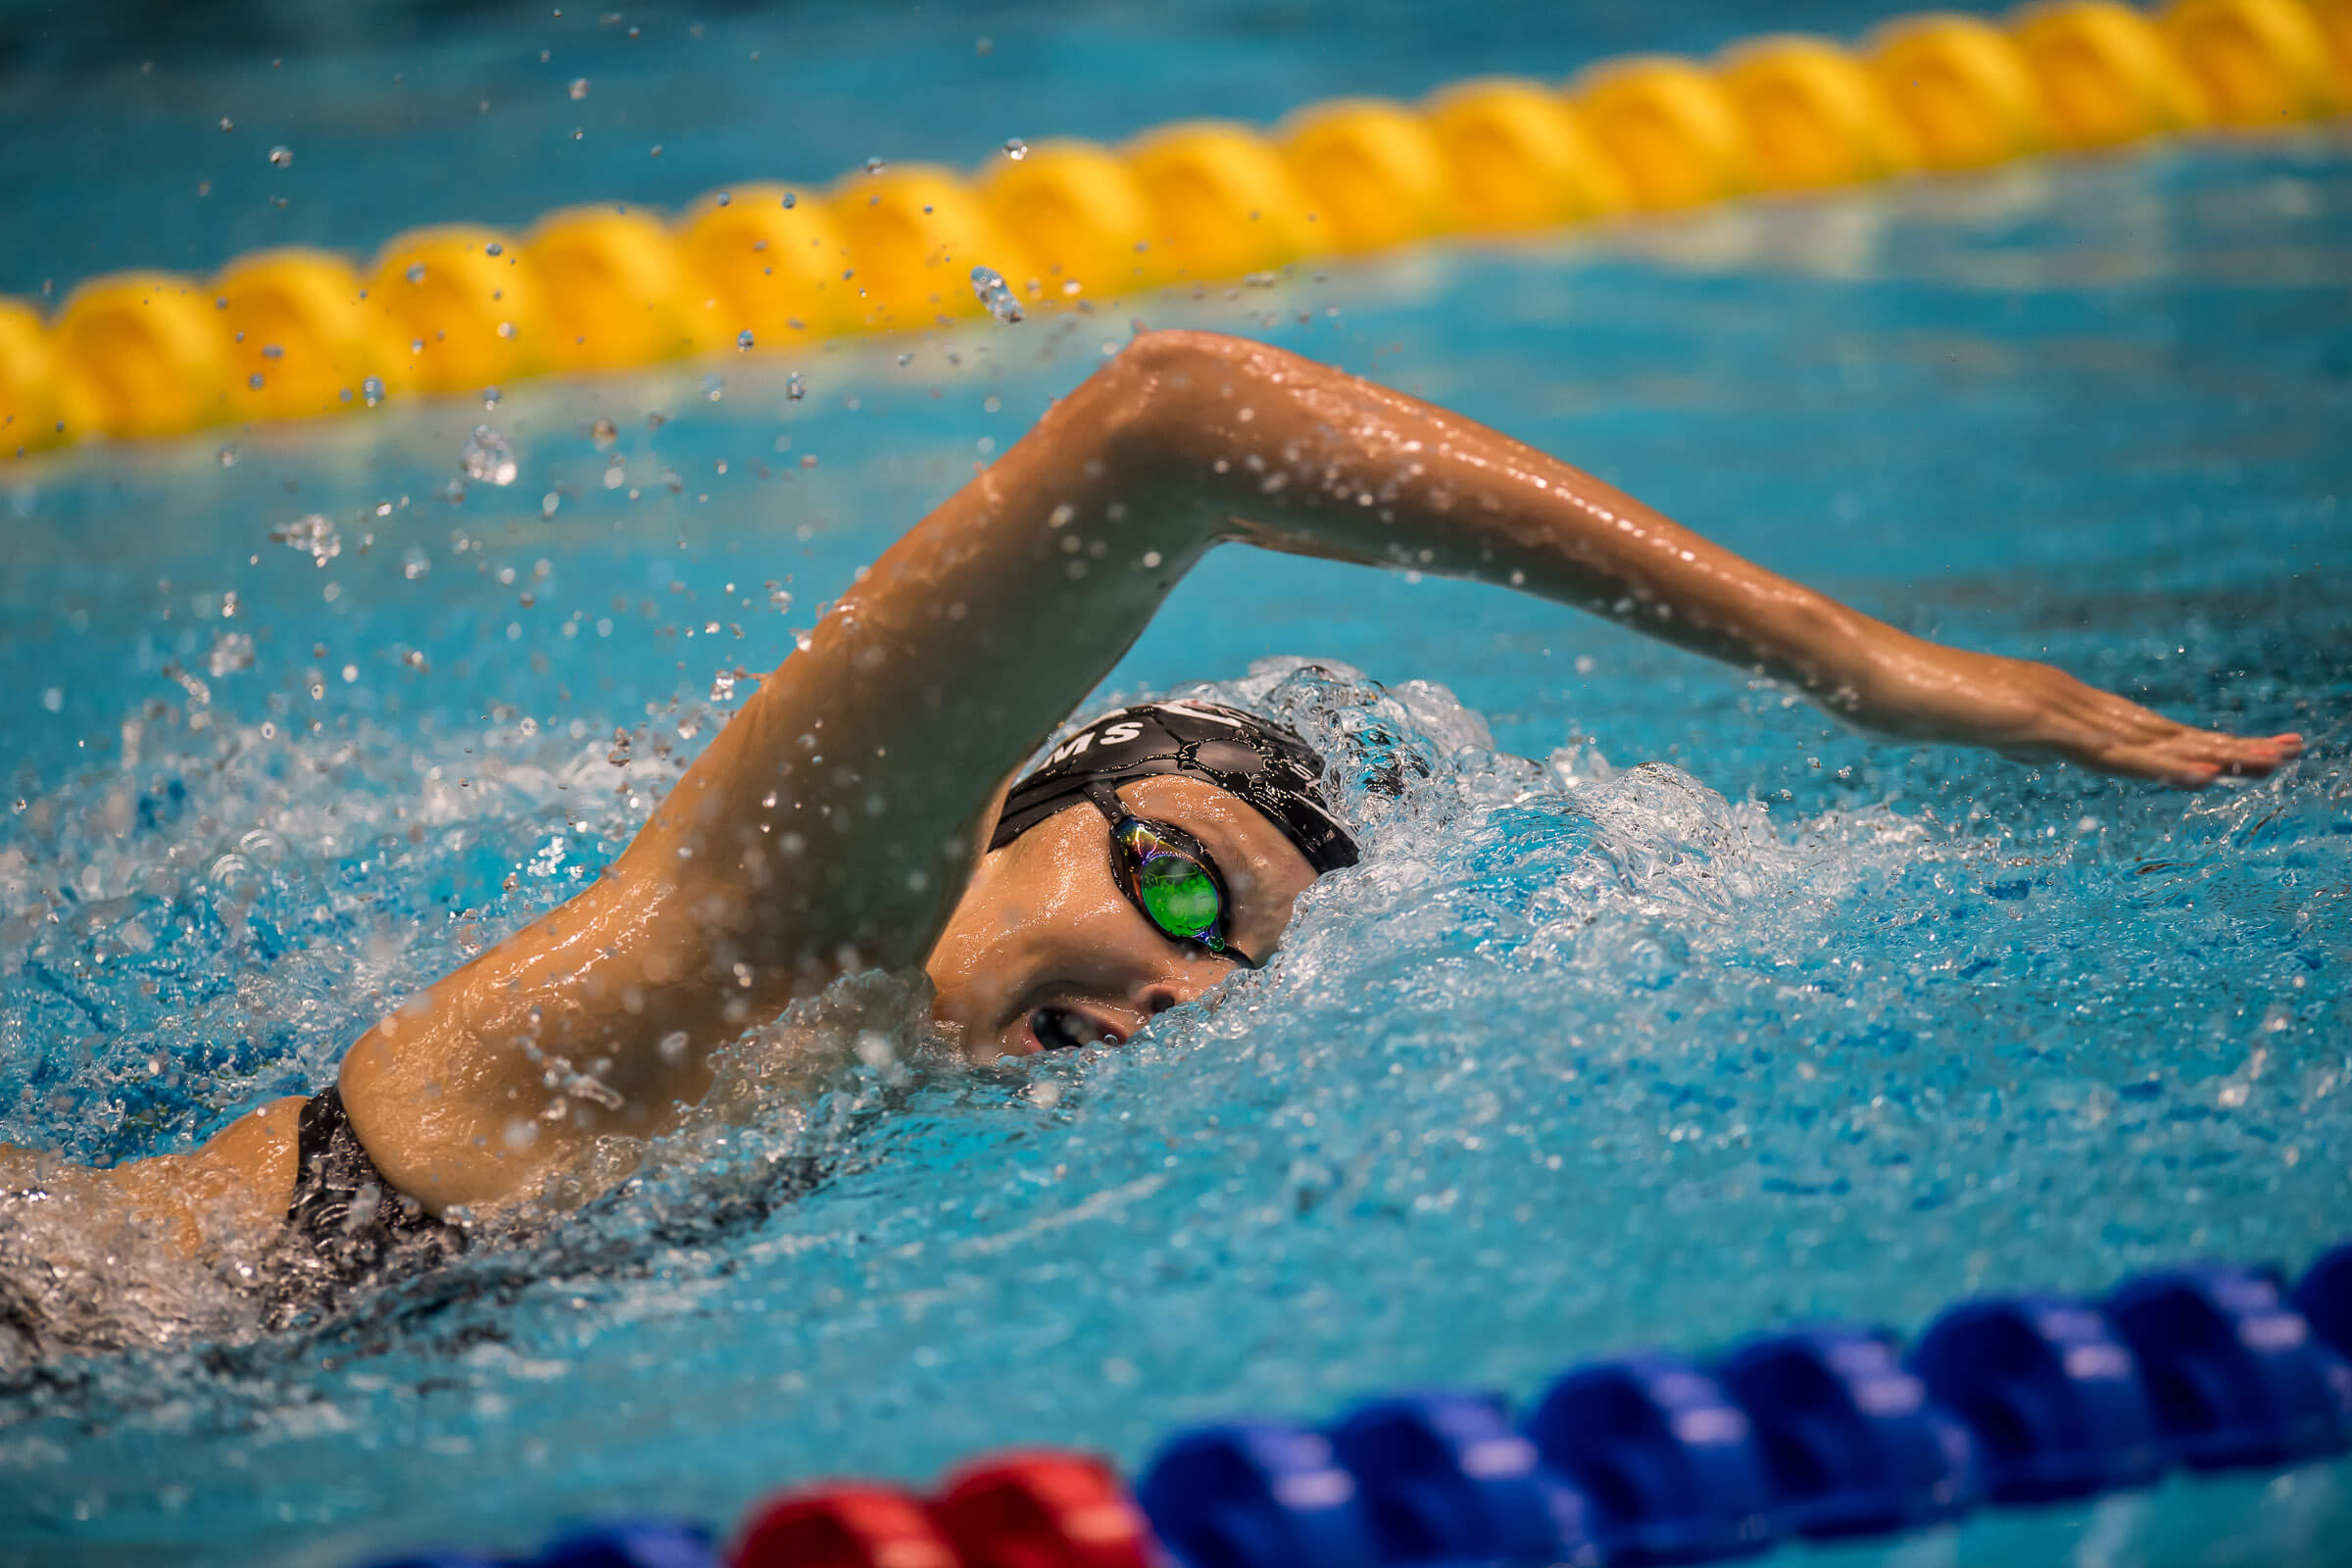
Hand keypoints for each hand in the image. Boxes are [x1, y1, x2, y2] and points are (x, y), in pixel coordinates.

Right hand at [1859, 635, 2303, 789]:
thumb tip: (2035, 749)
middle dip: (2225, 742)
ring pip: (2146, 738)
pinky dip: (2160, 766)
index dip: (2191, 742)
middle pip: (2158, 727)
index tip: (2241, 757)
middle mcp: (2064, 696)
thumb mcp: (1967, 725)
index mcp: (2051, 702)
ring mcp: (2049, 705)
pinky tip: (2202, 778)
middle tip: (2290, 753)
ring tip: (2269, 763)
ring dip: (2213, 752)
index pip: (2136, 728)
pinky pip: (2108, 752)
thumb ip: (2010, 734)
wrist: (1857, 664)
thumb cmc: (1895, 693)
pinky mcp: (2031, 719)